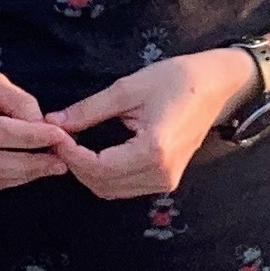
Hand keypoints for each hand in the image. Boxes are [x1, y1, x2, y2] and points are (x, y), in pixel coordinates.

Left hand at [46, 49, 258, 199]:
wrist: (215, 85)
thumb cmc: (176, 80)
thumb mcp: (128, 90)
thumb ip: (89, 110)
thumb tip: (54, 122)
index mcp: (153, 150)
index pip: (98, 168)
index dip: (70, 155)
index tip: (53, 136)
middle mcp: (161, 173)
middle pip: (102, 185)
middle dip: (75, 165)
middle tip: (58, 140)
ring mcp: (166, 180)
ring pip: (112, 190)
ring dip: (88, 172)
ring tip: (72, 145)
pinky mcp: (166, 179)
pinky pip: (126, 187)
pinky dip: (105, 175)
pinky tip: (94, 154)